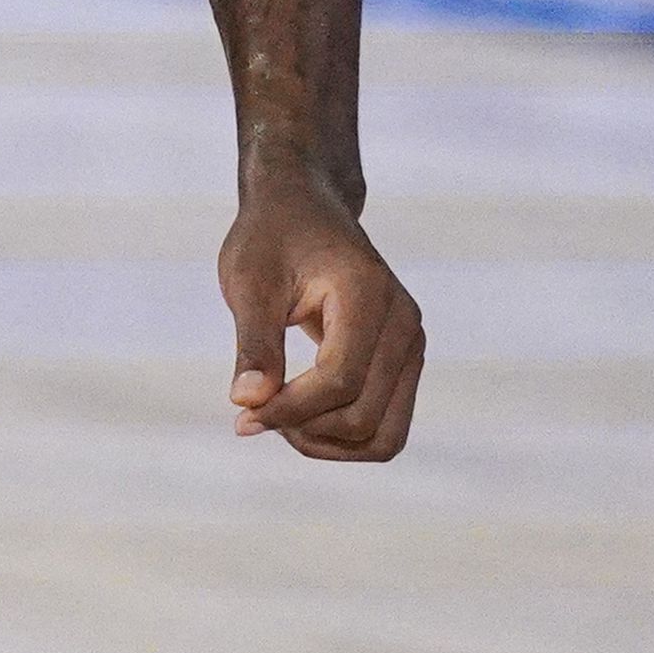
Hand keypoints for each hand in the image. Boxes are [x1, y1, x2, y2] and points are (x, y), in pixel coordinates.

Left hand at [220, 171, 423, 459]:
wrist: (305, 208)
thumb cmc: (271, 238)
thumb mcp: (248, 280)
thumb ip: (253, 343)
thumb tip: (247, 403)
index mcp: (368, 295)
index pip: (339, 381)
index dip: (288, 410)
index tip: (242, 414)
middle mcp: (404, 325)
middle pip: (363, 416)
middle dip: (303, 430)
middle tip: (252, 413)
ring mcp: (412, 346)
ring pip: (384, 436)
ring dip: (327, 444)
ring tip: (276, 420)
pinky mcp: (404, 363)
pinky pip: (385, 426)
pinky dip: (342, 437)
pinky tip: (297, 418)